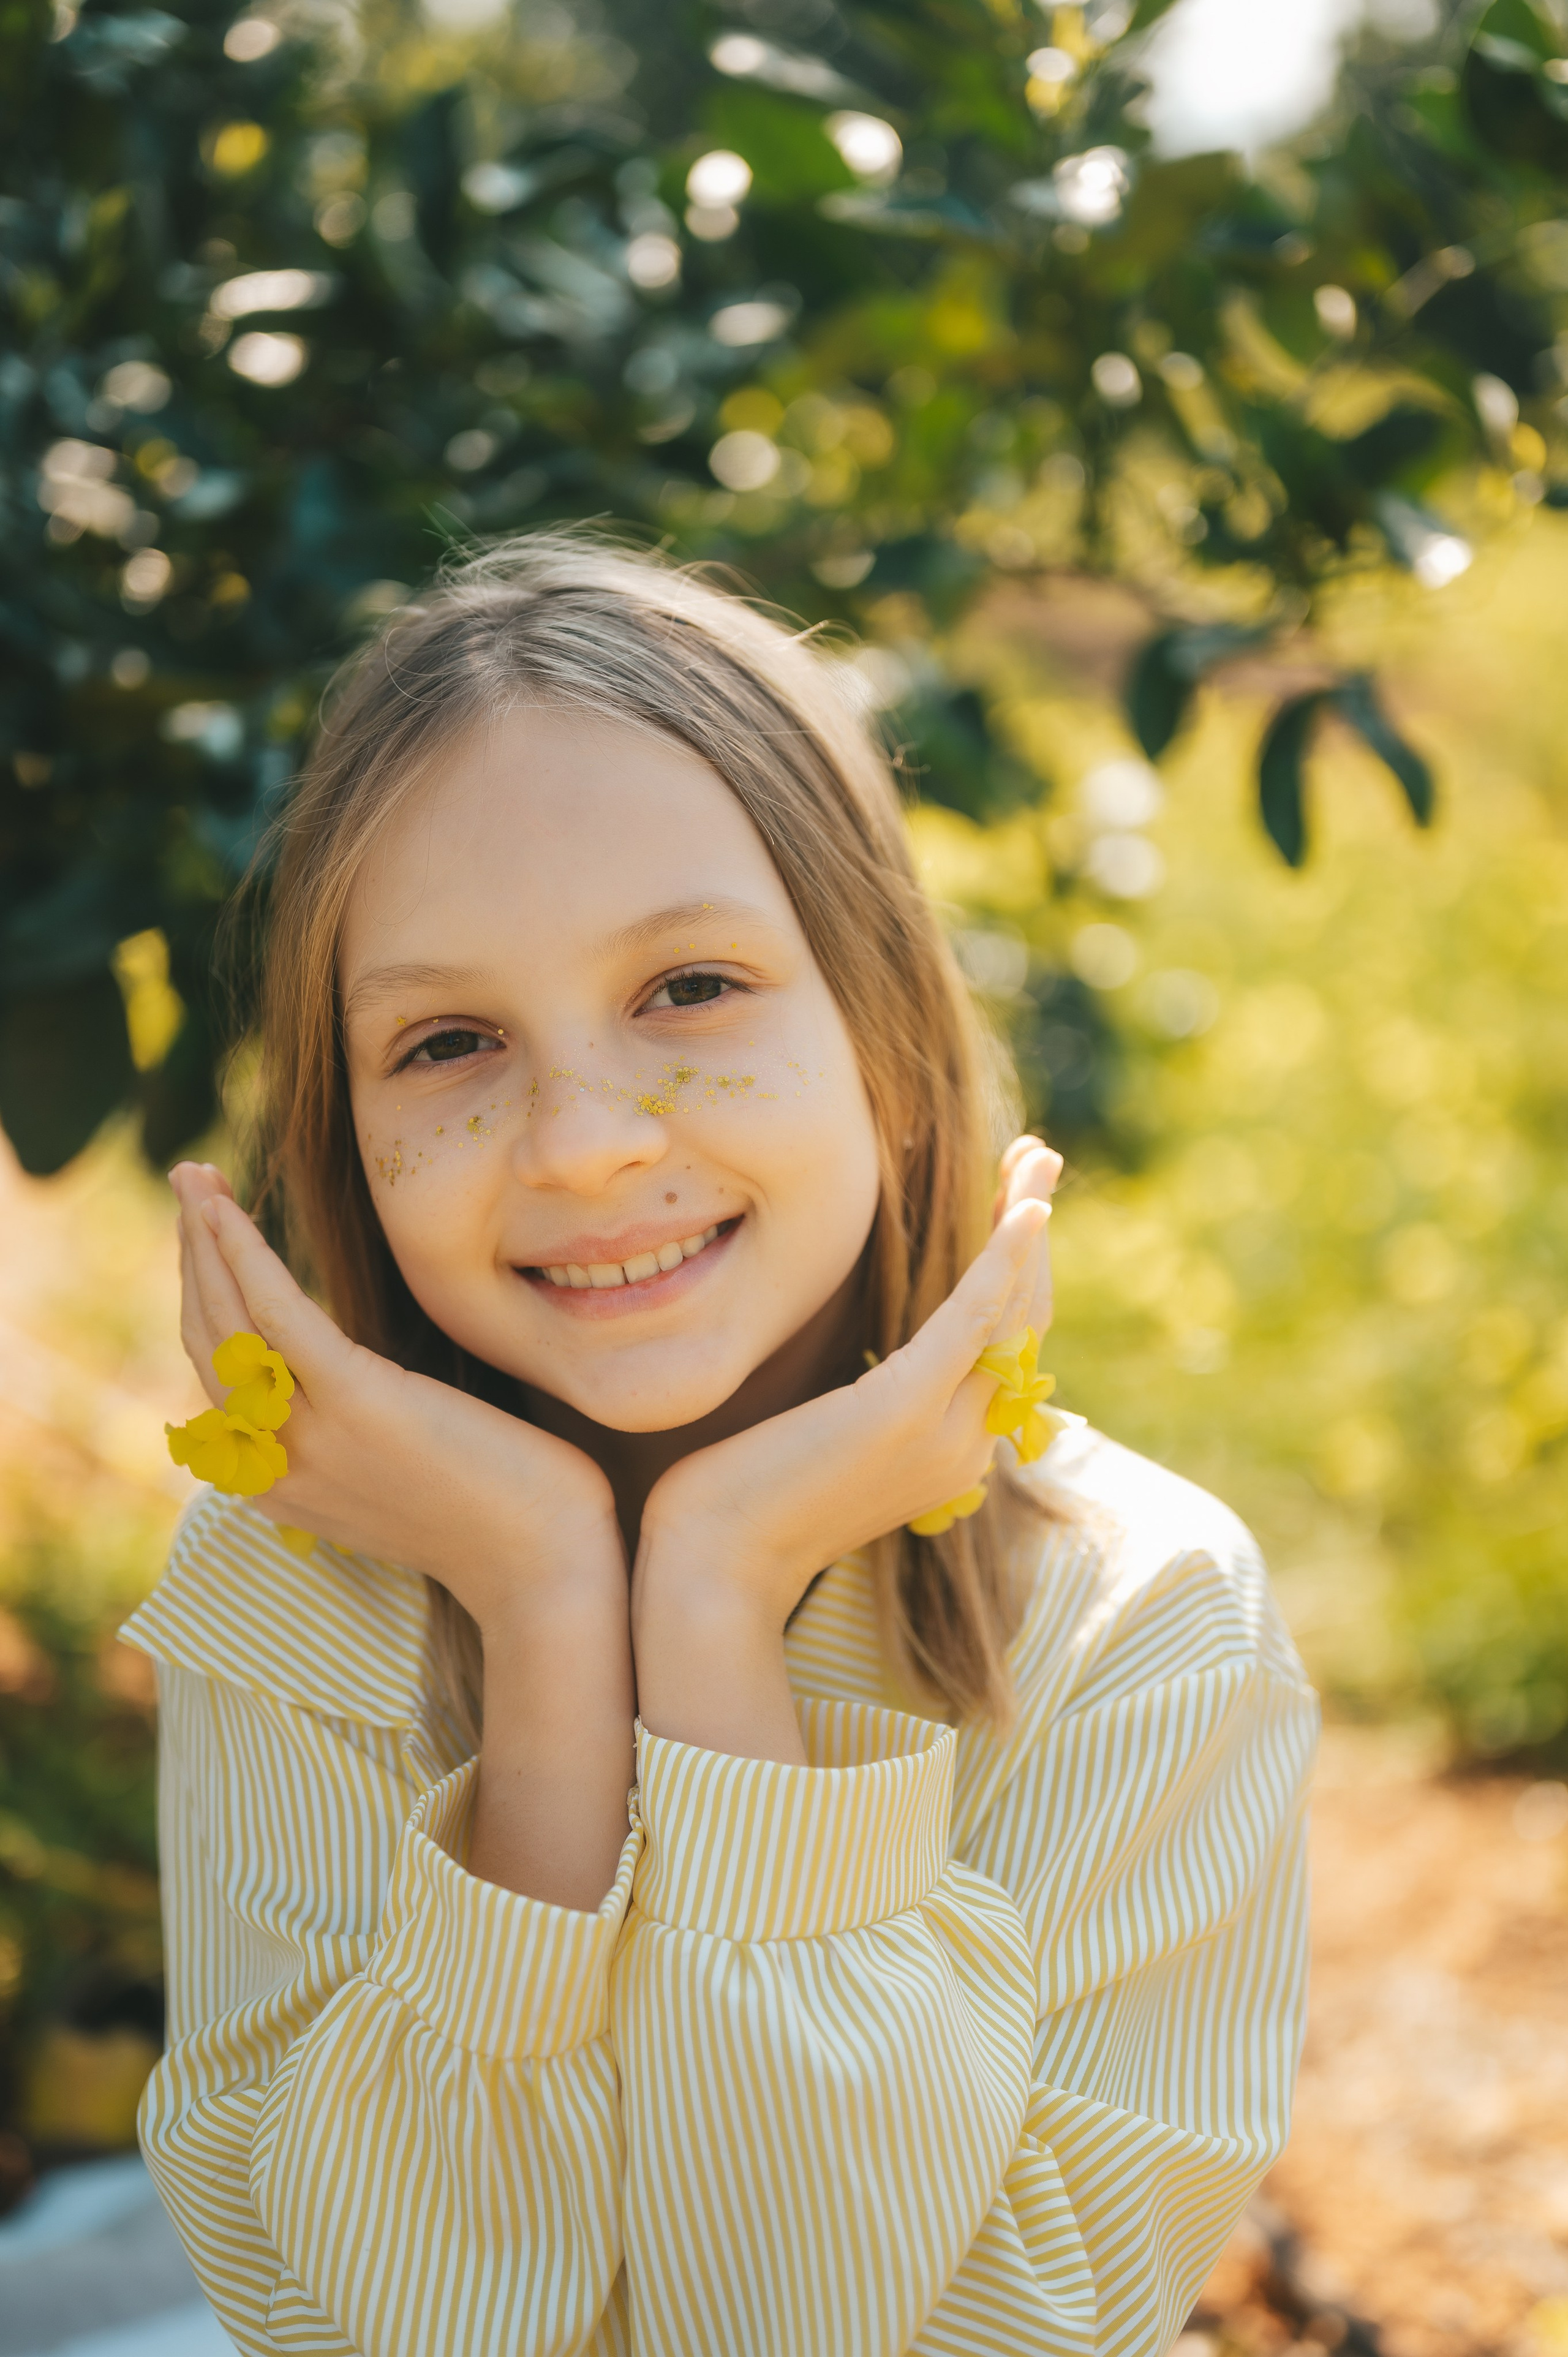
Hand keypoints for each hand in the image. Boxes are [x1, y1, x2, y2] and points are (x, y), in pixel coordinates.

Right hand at [170, 1163, 624, 1641]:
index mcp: (279, 1485)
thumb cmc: (498, 1513)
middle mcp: (274, 1466)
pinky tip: (227, 1210)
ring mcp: (309, 1437)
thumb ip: (355, 1434)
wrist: (546, 1567)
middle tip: (189, 1186)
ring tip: (195, 1178)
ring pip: (228, 1321)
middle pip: (208, 1342)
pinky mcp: (356, 1403)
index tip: (206, 1237)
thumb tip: (348, 1383)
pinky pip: (279, 1317)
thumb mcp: (399, 1476)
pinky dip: (244, 1255)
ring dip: (205, 1239)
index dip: (204, 1299)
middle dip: (192, 1256)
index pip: (217, 1378)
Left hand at [631, 1138, 1058, 1753]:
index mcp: (949, 1453)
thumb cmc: (744, 1506)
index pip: (1004, 1348)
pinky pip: (973, 1320)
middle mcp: (965, 1446)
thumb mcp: (822, 1447)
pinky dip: (1004, 1259)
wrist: (712, 1571)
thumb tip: (858, 1374)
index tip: (1014, 1206)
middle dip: (1032, 1233)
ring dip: (1028, 1223)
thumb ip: (860, 1411)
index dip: (1016, 1272)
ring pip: (1011, 1310)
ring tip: (1040, 1156)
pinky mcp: (904, 1408)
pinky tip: (1025, 1209)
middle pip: (1023, 1321)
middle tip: (1038, 1159)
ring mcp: (941, 1429)